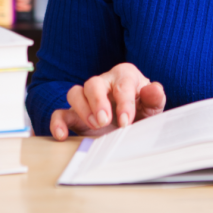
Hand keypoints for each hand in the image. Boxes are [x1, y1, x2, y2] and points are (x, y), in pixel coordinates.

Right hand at [49, 63, 165, 140]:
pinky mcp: (75, 115)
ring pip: (75, 93)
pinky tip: (62, 135)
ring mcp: (87, 99)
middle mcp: (103, 83)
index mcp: (124, 76)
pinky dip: (58, 123)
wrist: (134, 122)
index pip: (122, 84)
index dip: (124, 102)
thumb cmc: (143, 109)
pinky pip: (61, 113)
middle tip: (104, 121)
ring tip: (95, 126)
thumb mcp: (153, 106)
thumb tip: (154, 89)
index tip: (126, 122)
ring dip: (82, 110)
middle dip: (98, 102)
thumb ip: (154, 97)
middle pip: (93, 83)